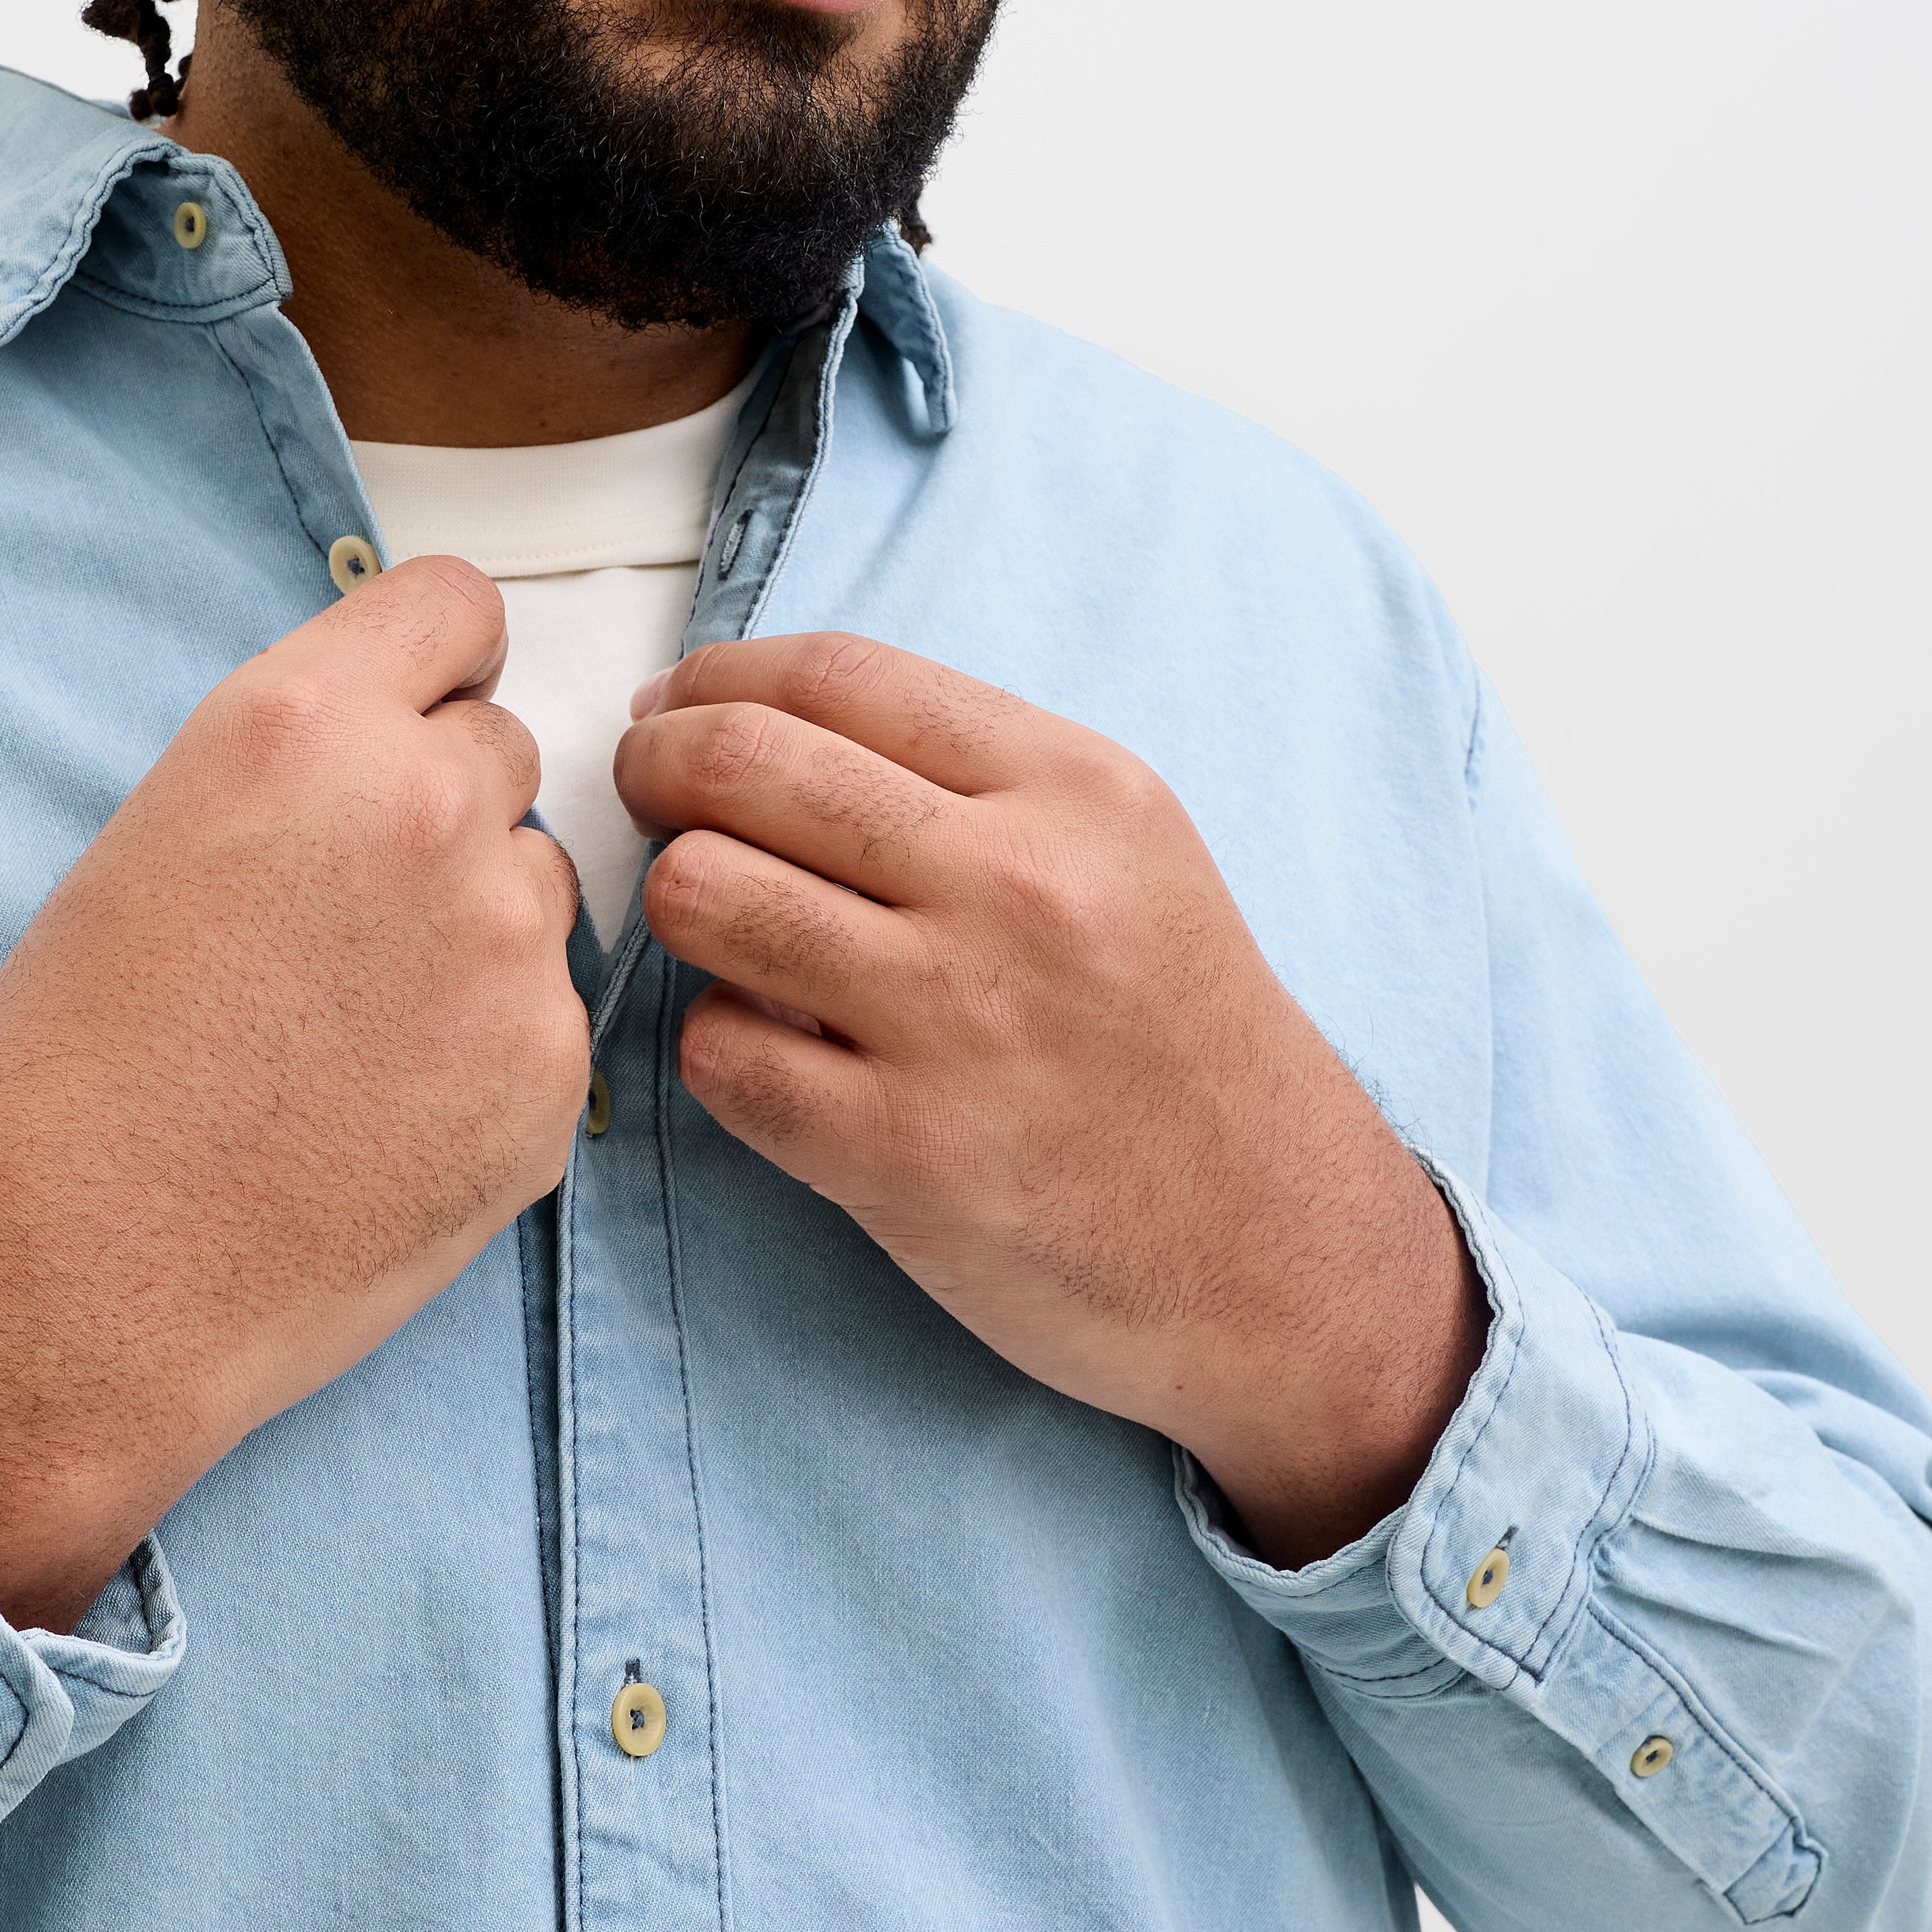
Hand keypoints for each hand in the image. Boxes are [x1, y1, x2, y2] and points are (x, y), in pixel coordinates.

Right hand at [0, 558, 587, 1626]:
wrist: (80, 1279)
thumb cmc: (75, 1071)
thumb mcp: (157, 840)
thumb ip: (305, 770)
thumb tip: (406, 754)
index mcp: (306, 725)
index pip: (457, 607)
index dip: (432, 668)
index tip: (412, 717)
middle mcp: (427, 808)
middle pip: (503, 751)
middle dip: (442, 812)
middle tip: (340, 922)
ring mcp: (507, 946)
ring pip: (537, 887)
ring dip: (473, 935)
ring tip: (347, 1037)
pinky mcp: (548, 1074)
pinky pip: (545, 1018)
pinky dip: (486, 1056)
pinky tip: (381, 1118)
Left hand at [618, 634, 1484, 1564]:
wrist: (1279, 1255)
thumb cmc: (1184, 1053)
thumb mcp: (1132, 862)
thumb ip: (974, 786)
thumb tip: (760, 728)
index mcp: (1078, 793)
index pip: (834, 675)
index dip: (716, 682)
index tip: (677, 713)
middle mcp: (1018, 889)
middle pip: (743, 764)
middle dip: (657, 770)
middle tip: (652, 802)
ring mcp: (956, 1022)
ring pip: (703, 895)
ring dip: (680, 908)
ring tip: (723, 936)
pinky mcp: (900, 1155)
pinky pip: (716, 1053)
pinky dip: (718, 1047)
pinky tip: (773, 1054)